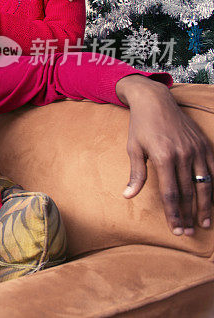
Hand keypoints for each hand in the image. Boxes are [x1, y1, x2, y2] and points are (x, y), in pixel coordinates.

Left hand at [116, 75, 213, 234]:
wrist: (156, 101)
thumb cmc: (141, 126)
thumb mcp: (134, 149)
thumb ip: (135, 174)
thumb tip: (127, 196)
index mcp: (163, 157)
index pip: (170, 193)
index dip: (174, 214)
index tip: (176, 229)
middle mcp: (183, 155)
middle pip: (189, 192)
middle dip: (189, 215)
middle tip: (189, 233)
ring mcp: (197, 150)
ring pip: (205, 184)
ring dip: (205, 206)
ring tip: (204, 223)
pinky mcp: (205, 145)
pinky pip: (213, 170)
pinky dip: (213, 187)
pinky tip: (211, 200)